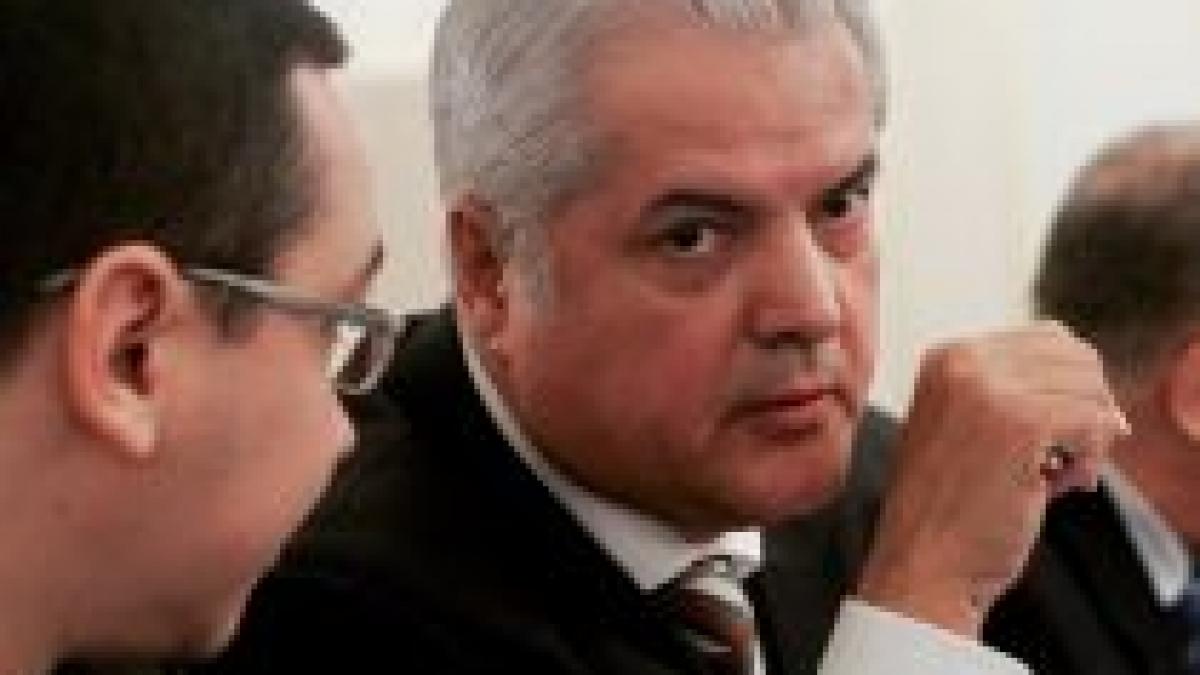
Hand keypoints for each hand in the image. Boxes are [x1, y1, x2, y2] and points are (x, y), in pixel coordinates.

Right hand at [855, 322, 1127, 636]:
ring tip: (1062, 475)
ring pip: (1091, 388)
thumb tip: (1099, 387)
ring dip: (1093, 436)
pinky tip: (1065, 485)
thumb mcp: (964, 426)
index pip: (1048, 338)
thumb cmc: (949, 509)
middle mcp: (962, 361)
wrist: (922, 564)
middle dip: (1089, 407)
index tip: (1060, 435)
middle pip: (1077, 356)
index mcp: (945, 356)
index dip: (1072, 387)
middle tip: (1069, 459)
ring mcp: (988, 389)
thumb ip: (1013, 392)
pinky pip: (1096, 421)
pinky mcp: (1018, 424)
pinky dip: (1093, 457)